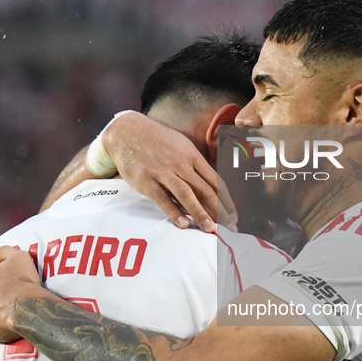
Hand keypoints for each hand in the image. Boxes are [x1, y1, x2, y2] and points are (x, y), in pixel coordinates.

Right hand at [101, 112, 237, 232]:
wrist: (127, 131)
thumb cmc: (157, 140)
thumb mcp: (181, 145)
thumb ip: (195, 164)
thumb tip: (211, 184)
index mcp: (192, 155)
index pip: (215, 181)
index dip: (226, 201)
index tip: (234, 216)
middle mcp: (180, 163)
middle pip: (205, 189)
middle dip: (220, 210)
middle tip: (230, 228)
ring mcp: (163, 171)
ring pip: (186, 194)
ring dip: (200, 213)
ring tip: (210, 229)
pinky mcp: (146, 180)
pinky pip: (162, 198)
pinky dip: (173, 211)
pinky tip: (183, 224)